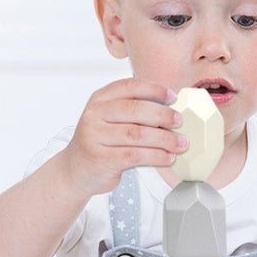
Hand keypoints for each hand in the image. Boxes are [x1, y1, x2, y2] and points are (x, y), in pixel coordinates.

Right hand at [63, 78, 188, 196]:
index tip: (173, 97)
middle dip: (163, 115)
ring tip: (180, 143)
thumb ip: (134, 112)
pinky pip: (135, 155)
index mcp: (100, 99)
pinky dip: (156, 156)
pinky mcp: (100, 157)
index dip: (154, 89)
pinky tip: (168, 158)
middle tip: (180, 121)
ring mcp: (95, 136)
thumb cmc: (101, 143)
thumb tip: (171, 111)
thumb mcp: (110, 120)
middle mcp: (95, 114)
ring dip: (164, 139)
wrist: (76, 170)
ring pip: (137, 135)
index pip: (130, 86)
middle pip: (136, 110)